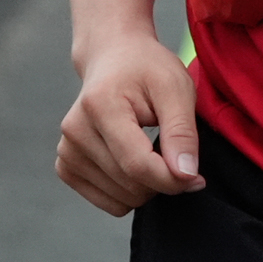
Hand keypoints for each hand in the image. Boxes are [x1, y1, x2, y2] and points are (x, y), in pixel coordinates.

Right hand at [56, 28, 204, 214]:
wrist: (112, 58)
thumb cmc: (147, 69)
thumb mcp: (176, 88)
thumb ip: (182, 132)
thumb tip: (186, 175)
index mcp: (100, 105)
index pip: (137, 164)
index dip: (172, 179)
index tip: (196, 179)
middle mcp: (75, 130)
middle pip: (131, 185)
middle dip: (163, 180)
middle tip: (175, 154)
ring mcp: (66, 151)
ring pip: (121, 199)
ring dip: (147, 187)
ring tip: (151, 150)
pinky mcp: (66, 166)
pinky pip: (108, 203)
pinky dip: (129, 192)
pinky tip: (134, 161)